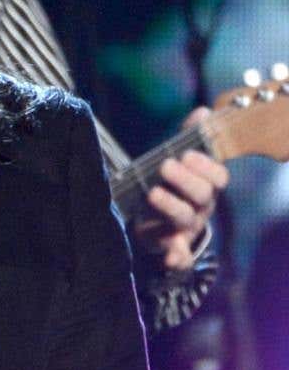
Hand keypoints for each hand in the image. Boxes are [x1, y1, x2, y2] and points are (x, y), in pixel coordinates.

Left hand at [132, 107, 229, 269]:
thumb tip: (204, 111)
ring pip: (186, 218)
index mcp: (205, 185)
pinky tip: (171, 257)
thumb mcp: (179, 160)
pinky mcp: (171, 245)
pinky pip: (181, 256)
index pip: (218, 177)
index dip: (205, 166)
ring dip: (171, 205)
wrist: (161, 221)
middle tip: (165, 166)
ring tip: (152, 193)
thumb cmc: (173, 185)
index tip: (187, 154)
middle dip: (185, 180)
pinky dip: (178, 258)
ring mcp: (187, 227)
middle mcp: (200, 207)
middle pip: (203, 196)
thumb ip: (189, 136)